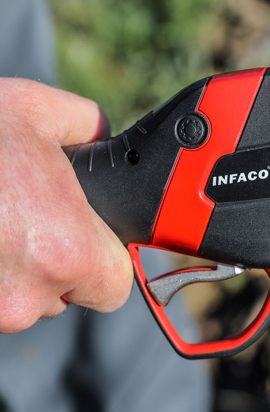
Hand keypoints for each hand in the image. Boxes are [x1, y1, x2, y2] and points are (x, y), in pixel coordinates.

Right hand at [0, 78, 132, 332]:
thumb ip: (87, 126)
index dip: (104, 261)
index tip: (88, 237)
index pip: (115, 287)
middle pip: (65, 295)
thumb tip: (100, 136)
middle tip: (29, 218)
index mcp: (69, 252)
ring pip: (18, 300)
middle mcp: (28, 296)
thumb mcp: (36, 110)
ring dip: (11, 271)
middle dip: (55, 263)